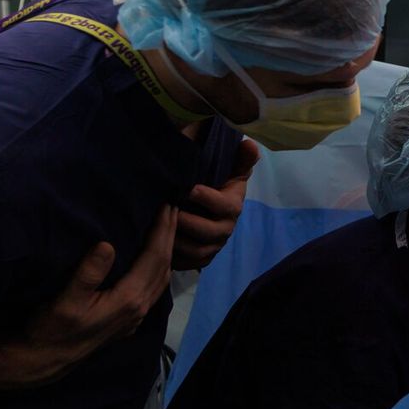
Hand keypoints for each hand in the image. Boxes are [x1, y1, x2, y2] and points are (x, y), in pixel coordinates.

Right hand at [0, 206, 178, 387]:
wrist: (45, 360)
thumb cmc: (51, 328)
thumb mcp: (65, 300)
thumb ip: (88, 274)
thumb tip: (107, 245)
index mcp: (129, 299)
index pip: (155, 258)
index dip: (163, 231)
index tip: (168, 206)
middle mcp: (139, 308)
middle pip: (164, 266)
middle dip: (170, 236)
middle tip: (173, 208)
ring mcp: (136, 315)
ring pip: (161, 278)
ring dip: (167, 251)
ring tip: (167, 228)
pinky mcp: (129, 319)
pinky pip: (154, 287)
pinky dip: (159, 267)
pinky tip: (154, 259)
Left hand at [173, 138, 258, 269]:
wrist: (209, 206)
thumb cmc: (216, 182)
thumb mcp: (230, 168)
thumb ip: (240, 157)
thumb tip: (249, 144)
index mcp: (233, 206)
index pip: (225, 205)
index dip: (207, 198)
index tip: (188, 189)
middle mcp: (226, 228)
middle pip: (210, 232)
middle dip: (188, 222)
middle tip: (167, 210)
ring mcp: (214, 246)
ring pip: (198, 251)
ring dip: (179, 241)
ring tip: (159, 228)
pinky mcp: (202, 258)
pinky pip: (189, 263)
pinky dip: (175, 257)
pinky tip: (160, 245)